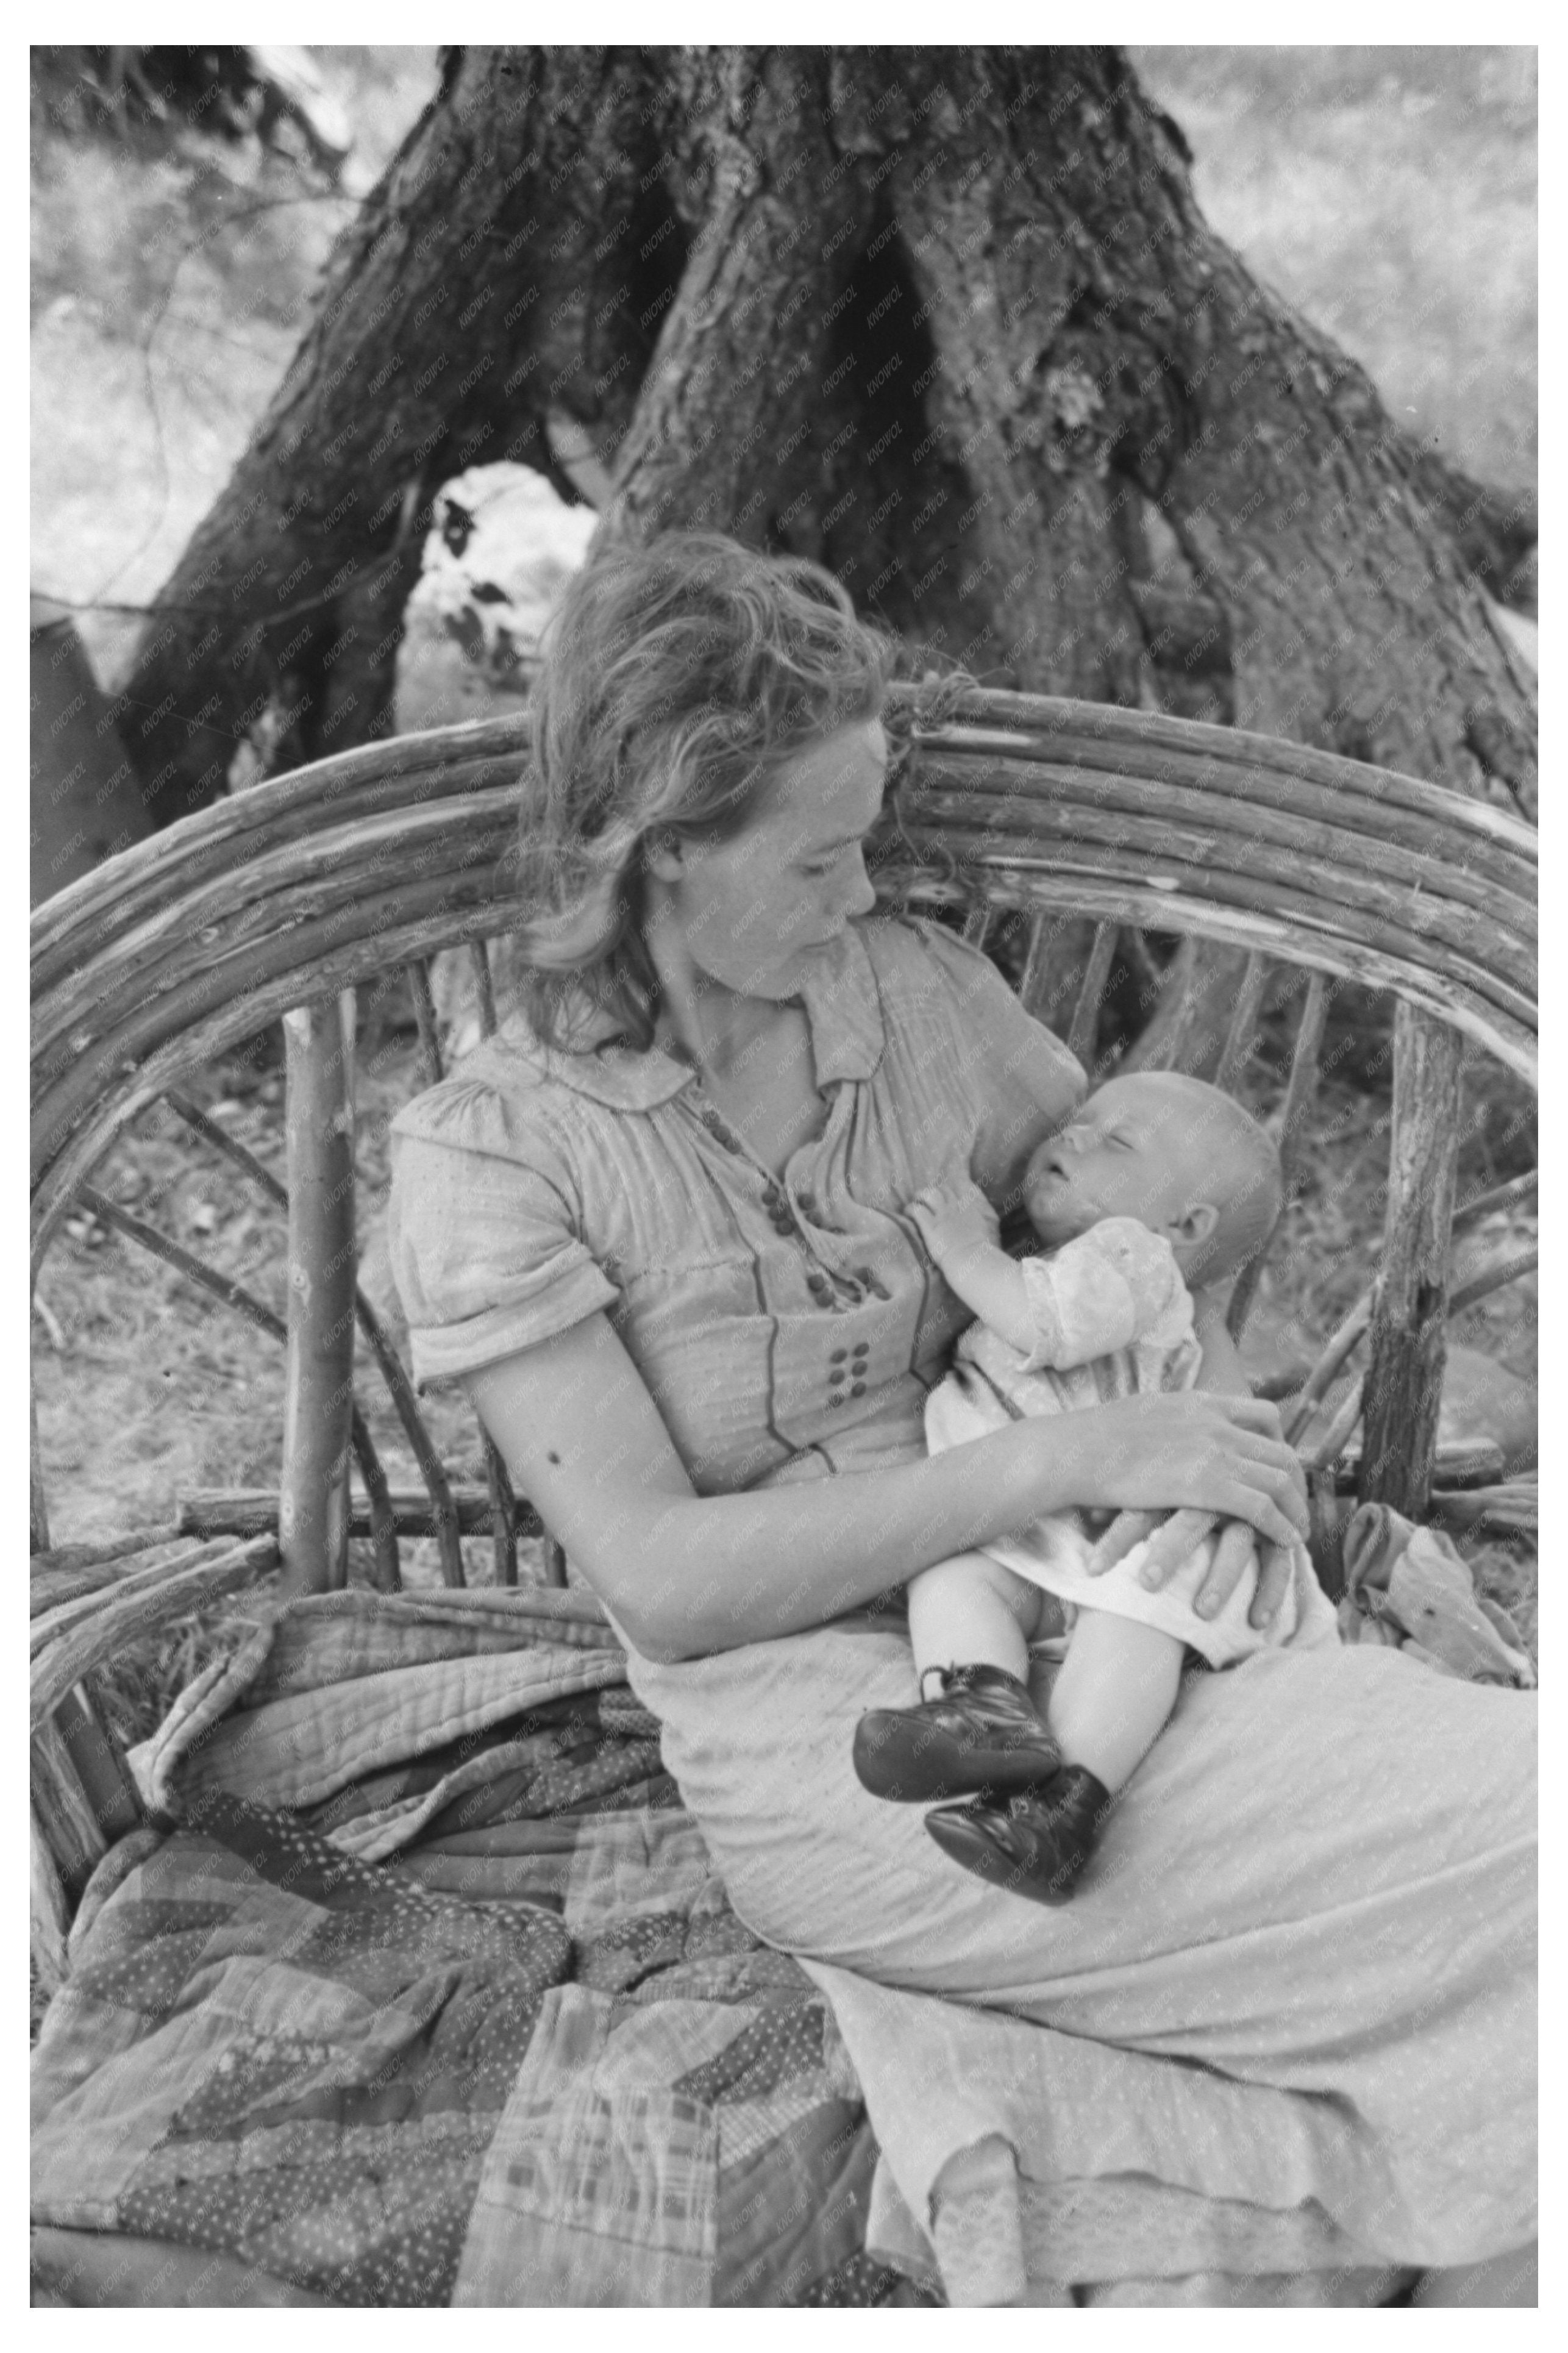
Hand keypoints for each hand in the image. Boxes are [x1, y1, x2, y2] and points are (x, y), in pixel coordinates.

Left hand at [905, 1178, 1000, 1265]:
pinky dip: (910, 1209)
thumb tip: (980, 1230)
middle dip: (931, 1192)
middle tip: (923, 1201)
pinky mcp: (930, 1225)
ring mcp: (941, 1215)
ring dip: (919, 1196)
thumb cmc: (979, 1252)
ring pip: (927, 1193)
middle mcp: (954, 1209)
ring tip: (914, 1204)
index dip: (944, 1195)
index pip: (954, 1194)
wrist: (970, 1258)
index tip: (939, 1201)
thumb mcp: (983, 1234)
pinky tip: (907, 1214)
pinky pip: (916, 1209)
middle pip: (941, 1189)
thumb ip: (978, 1226)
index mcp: (968, 1210)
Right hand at [1055, 1390, 1308, 1554]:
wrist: (1073, 1452)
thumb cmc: (1093, 1441)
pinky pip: (1262, 1508)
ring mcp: (1214, 1452)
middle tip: (1297, 1508)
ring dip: (1296, 1509)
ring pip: (1280, 1480)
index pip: (1265, 1413)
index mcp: (1201, 1403)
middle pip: (1281, 1450)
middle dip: (1297, 1483)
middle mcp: (1216, 1423)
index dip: (1280, 1444)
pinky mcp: (1206, 1485)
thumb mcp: (1144, 1414)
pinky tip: (1284, 1541)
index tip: (1280, 1470)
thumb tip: (1173, 1431)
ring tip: (1297, 1531)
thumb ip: (1172, 1421)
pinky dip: (1281, 1526)